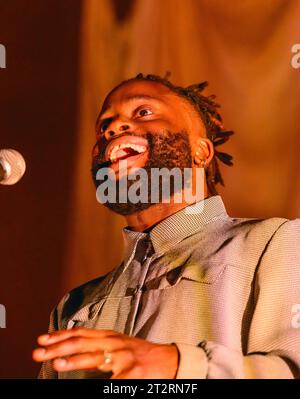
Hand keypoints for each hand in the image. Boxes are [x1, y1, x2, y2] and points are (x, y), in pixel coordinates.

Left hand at [32, 328, 178, 378]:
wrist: (170, 361)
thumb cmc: (141, 355)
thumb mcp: (119, 345)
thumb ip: (100, 346)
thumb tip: (75, 350)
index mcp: (111, 336)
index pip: (81, 333)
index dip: (61, 336)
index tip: (43, 339)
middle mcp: (115, 343)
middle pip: (83, 342)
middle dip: (58, 347)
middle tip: (38, 352)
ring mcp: (124, 357)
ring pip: (95, 357)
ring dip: (74, 360)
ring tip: (56, 363)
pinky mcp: (132, 374)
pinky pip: (112, 381)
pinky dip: (99, 382)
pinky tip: (85, 383)